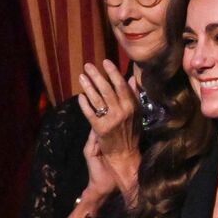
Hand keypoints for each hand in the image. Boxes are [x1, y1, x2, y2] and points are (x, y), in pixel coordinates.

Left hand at [77, 59, 140, 190]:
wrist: (124, 155)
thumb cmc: (131, 133)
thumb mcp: (137, 113)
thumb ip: (133, 96)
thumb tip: (130, 79)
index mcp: (132, 107)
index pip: (121, 85)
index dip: (113, 72)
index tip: (105, 61)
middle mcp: (122, 112)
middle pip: (107, 89)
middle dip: (97, 76)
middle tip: (88, 65)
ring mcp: (110, 120)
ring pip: (97, 99)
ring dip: (88, 86)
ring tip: (81, 76)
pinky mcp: (100, 129)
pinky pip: (90, 113)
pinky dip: (84, 104)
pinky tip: (80, 96)